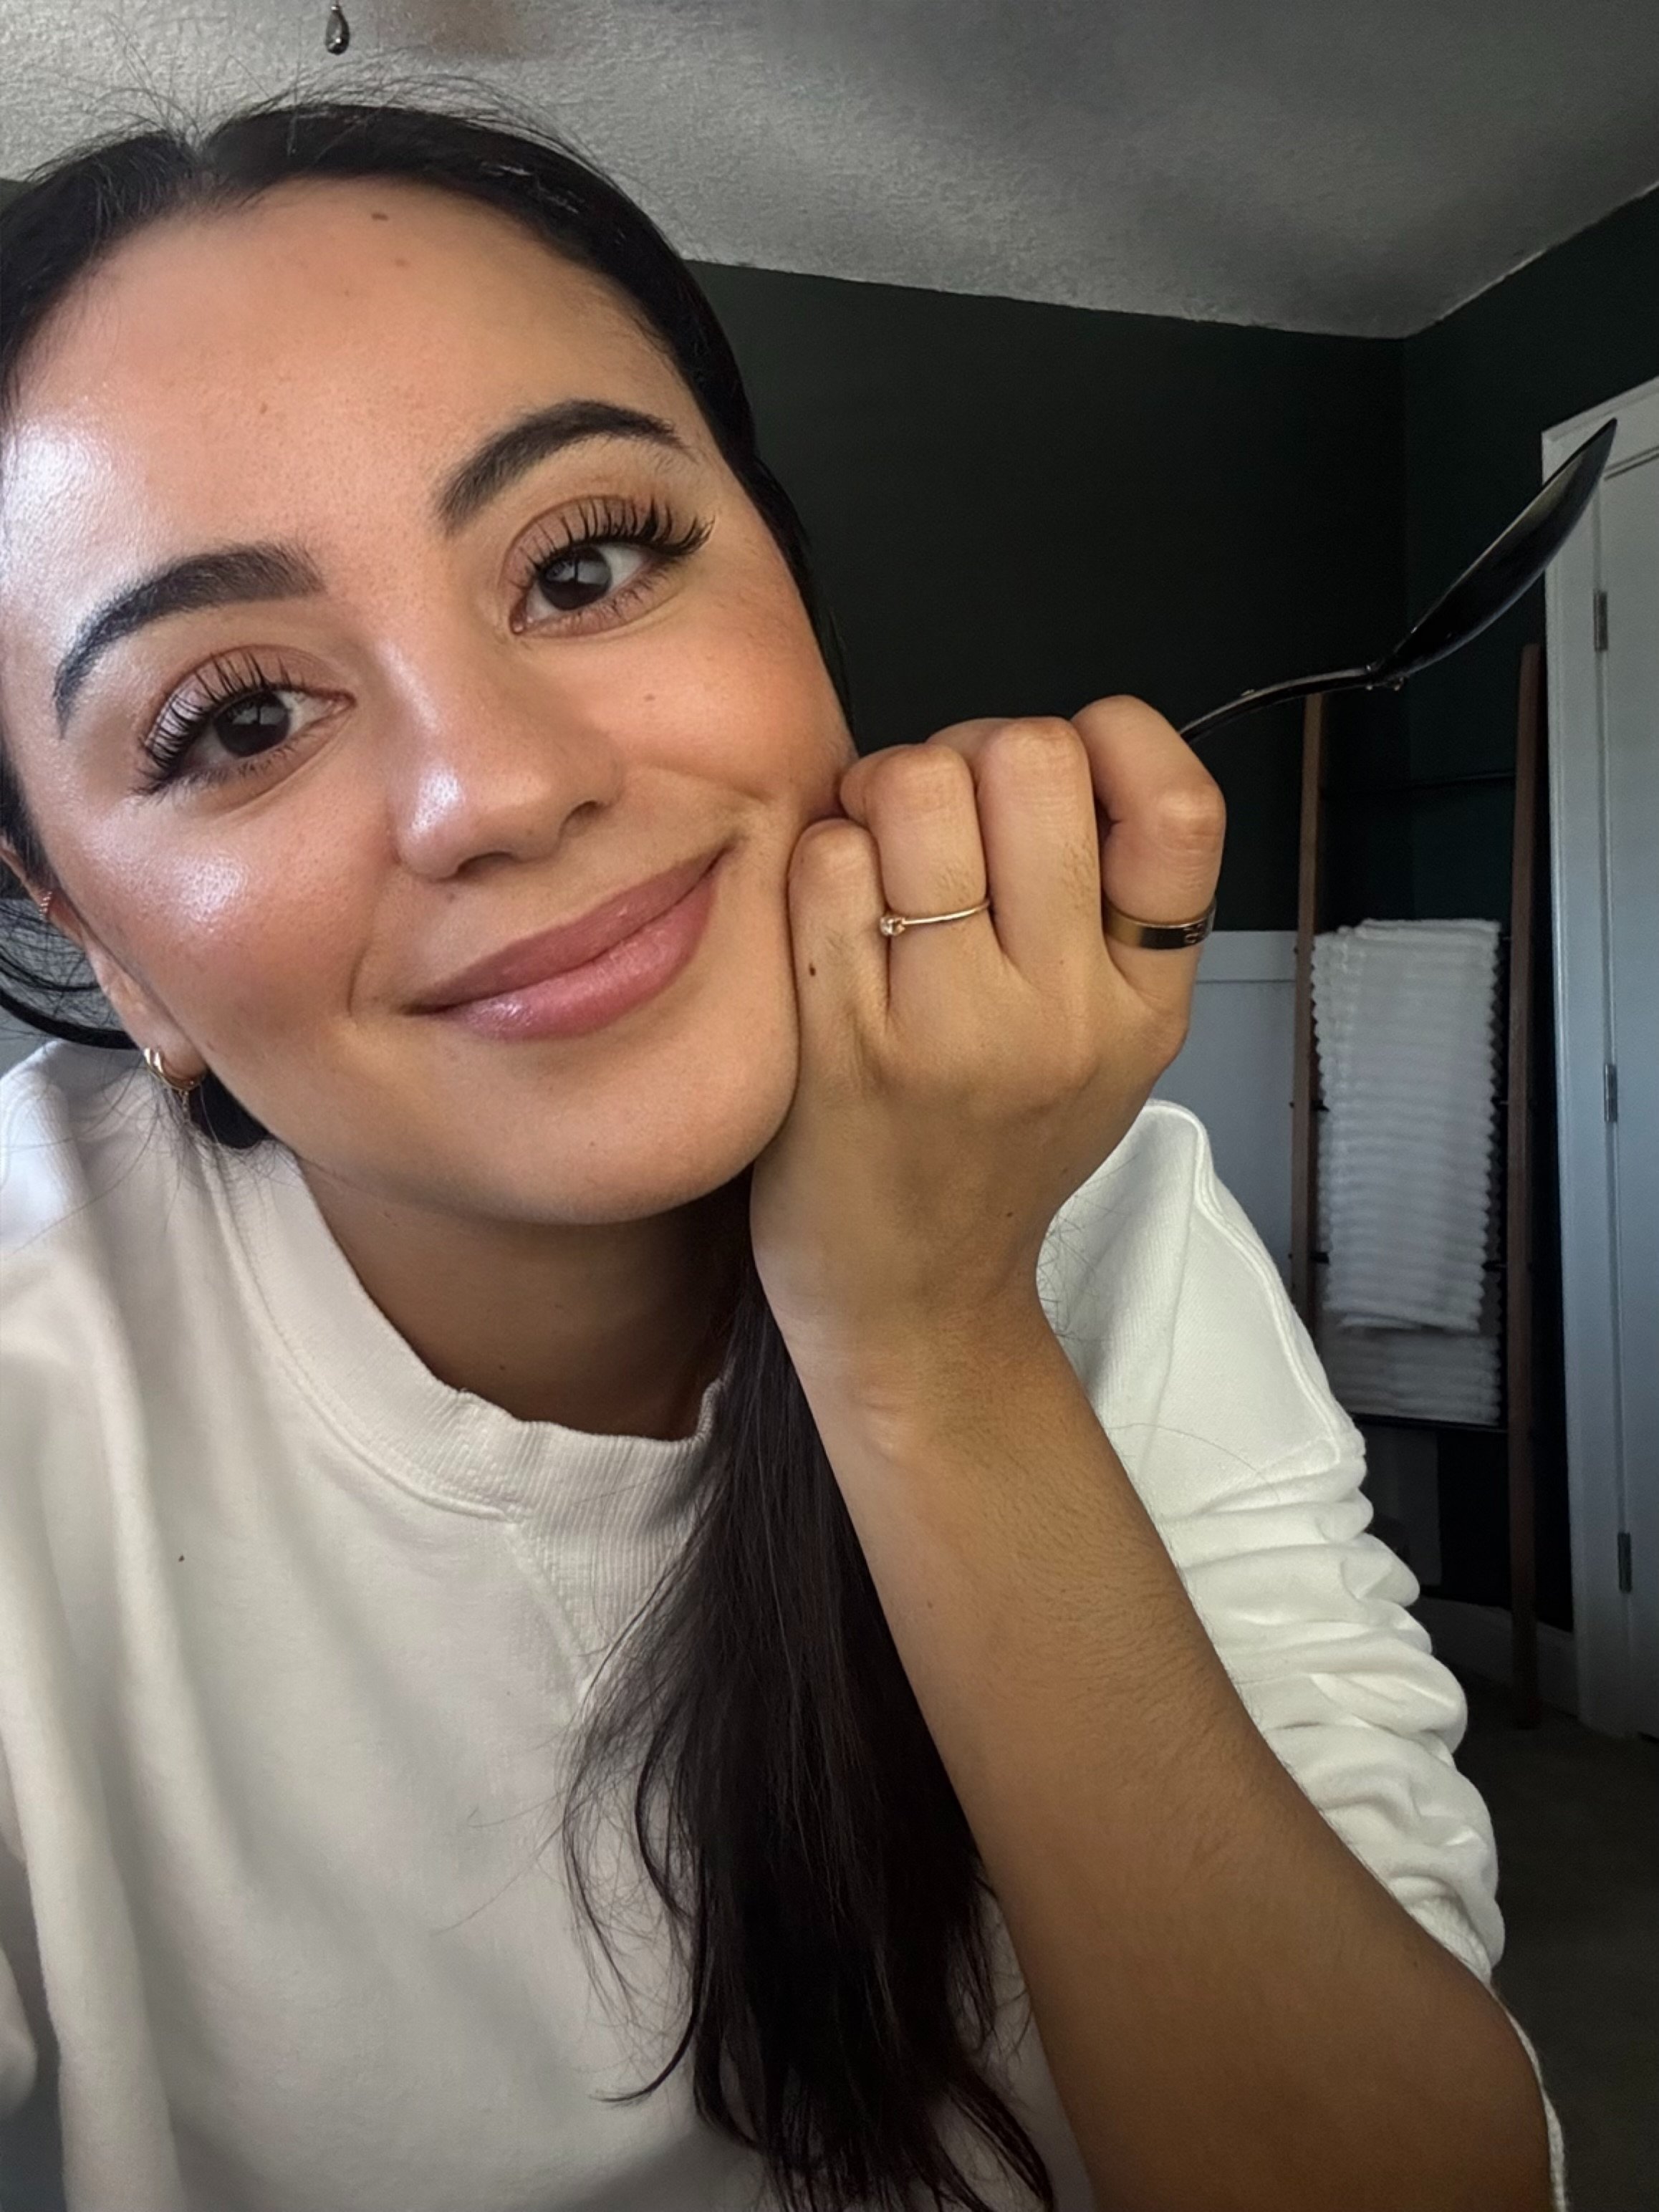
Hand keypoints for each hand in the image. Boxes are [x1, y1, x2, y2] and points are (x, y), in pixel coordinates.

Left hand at [748, 695, 1224, 1376]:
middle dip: (971, 750)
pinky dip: (818, 858)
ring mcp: (956, 1032)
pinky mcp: (846, 1048)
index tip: (1059, 770)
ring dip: (880, 793)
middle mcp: (1067, 1013)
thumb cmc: (992, 1155)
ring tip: (874, 854)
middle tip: (940, 812)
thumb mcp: (1108, 1049)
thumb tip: (1038, 751)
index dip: (1116, 738)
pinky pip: (828, 863)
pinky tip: (826, 915)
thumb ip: (1106, 914)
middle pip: (1034, 759)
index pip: (1179, 808)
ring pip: (918, 788)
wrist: (915, 1306)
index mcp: (1147, 1003)